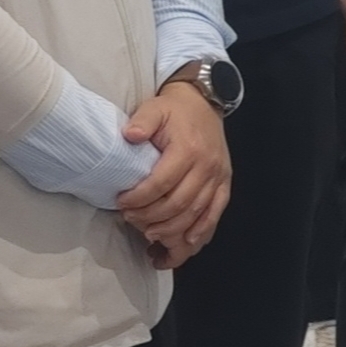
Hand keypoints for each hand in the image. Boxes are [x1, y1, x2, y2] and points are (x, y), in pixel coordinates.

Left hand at [115, 83, 232, 268]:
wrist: (204, 104)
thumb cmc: (174, 110)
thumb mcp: (154, 108)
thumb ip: (142, 121)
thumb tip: (129, 135)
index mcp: (188, 150)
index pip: (161, 184)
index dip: (139, 198)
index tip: (120, 203)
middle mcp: (207, 166)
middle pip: (178, 204)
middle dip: (150, 217)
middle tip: (129, 218)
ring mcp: (218, 177)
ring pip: (195, 213)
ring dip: (171, 229)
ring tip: (149, 233)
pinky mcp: (225, 184)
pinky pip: (215, 213)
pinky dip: (202, 230)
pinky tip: (187, 242)